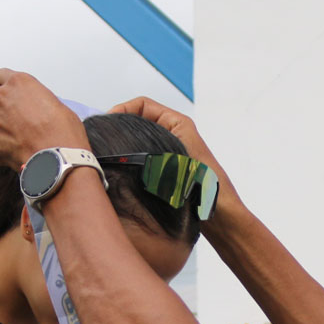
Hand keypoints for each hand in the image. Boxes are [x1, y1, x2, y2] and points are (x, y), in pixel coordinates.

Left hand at [0, 68, 87, 169]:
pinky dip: (1, 146)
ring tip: (19, 140)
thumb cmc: (62, 135)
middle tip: (5, 114)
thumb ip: (39, 101)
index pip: (0, 76)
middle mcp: (1, 97)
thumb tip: (38, 108)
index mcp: (19, 83)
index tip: (11, 96)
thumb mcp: (57, 106)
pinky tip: (17, 151)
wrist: (57, 161)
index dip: (6, 88)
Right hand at [109, 96, 239, 222]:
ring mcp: (169, 154)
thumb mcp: (178, 160)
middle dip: (118, 129)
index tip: (106, 124)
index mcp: (178, 125)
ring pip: (138, 142)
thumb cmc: (209, 190)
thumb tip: (121, 145)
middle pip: (137, 122)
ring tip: (106, 157)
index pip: (142, 105)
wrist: (223, 218)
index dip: (121, 110)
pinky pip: (142, 160)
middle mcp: (173, 136)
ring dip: (123, 148)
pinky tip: (120, 174)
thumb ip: (152, 148)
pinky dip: (130, 163)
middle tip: (100, 142)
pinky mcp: (167, 172)